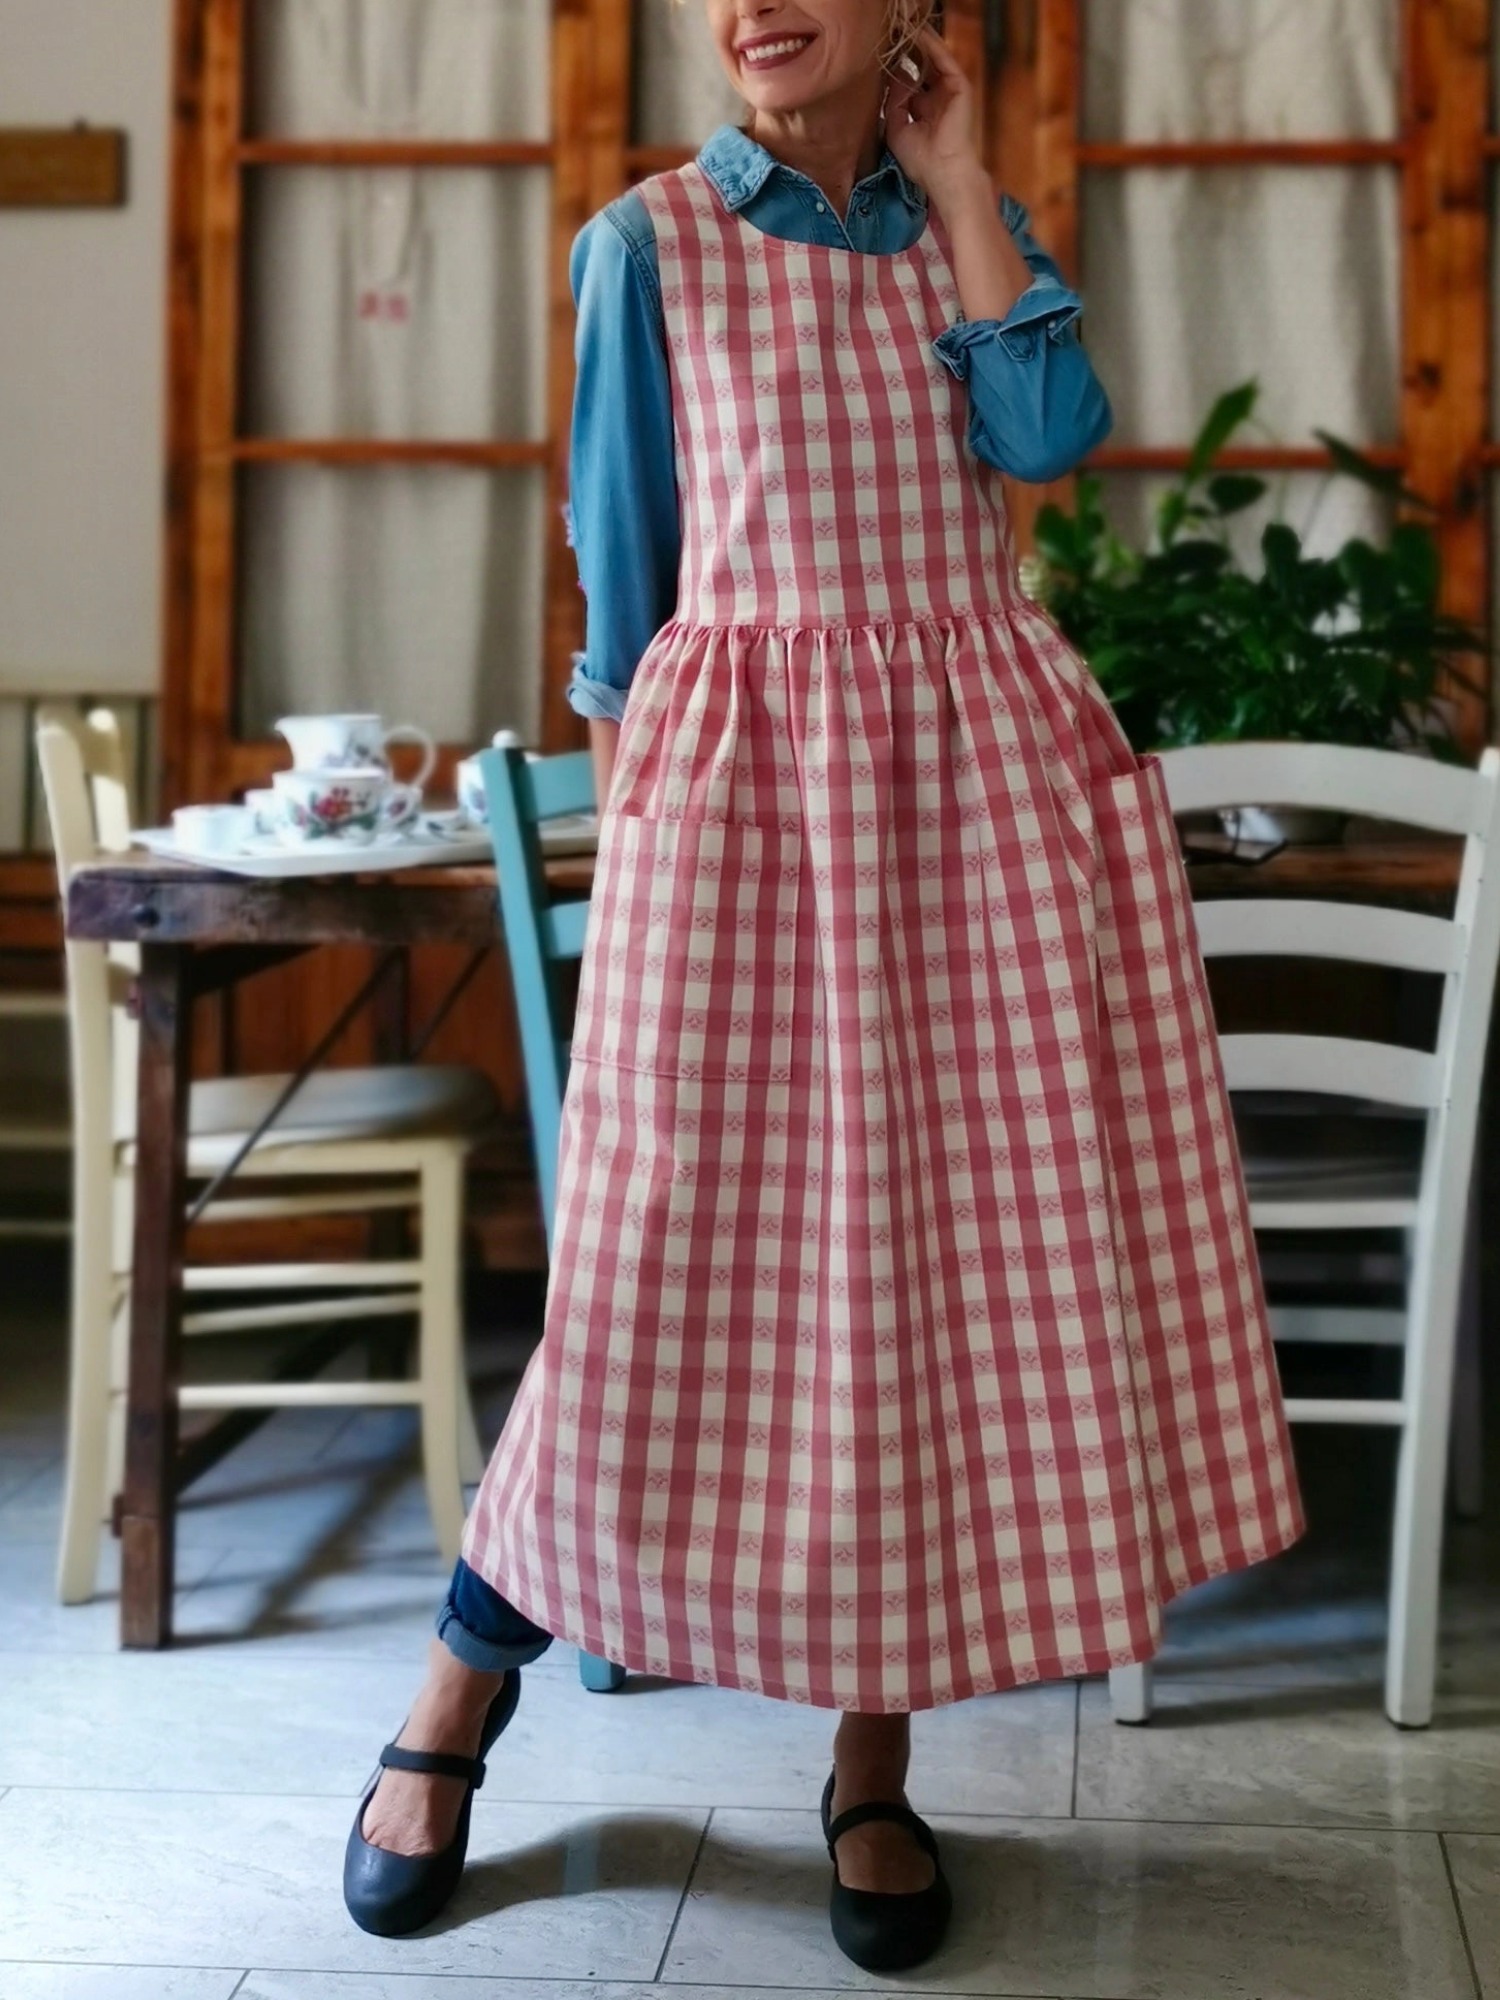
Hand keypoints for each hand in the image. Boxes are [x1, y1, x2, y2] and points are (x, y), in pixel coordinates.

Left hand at [881, 26, 986, 208]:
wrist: (942, 172)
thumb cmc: (920, 160)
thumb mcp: (896, 129)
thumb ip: (893, 102)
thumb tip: (893, 77)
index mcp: (924, 114)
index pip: (909, 87)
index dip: (895, 73)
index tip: (880, 59)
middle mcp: (938, 101)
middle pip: (922, 70)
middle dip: (908, 54)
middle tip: (893, 36)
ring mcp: (950, 93)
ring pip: (934, 61)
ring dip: (921, 43)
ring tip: (905, 27)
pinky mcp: (960, 87)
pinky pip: (944, 60)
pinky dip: (932, 46)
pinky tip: (919, 33)